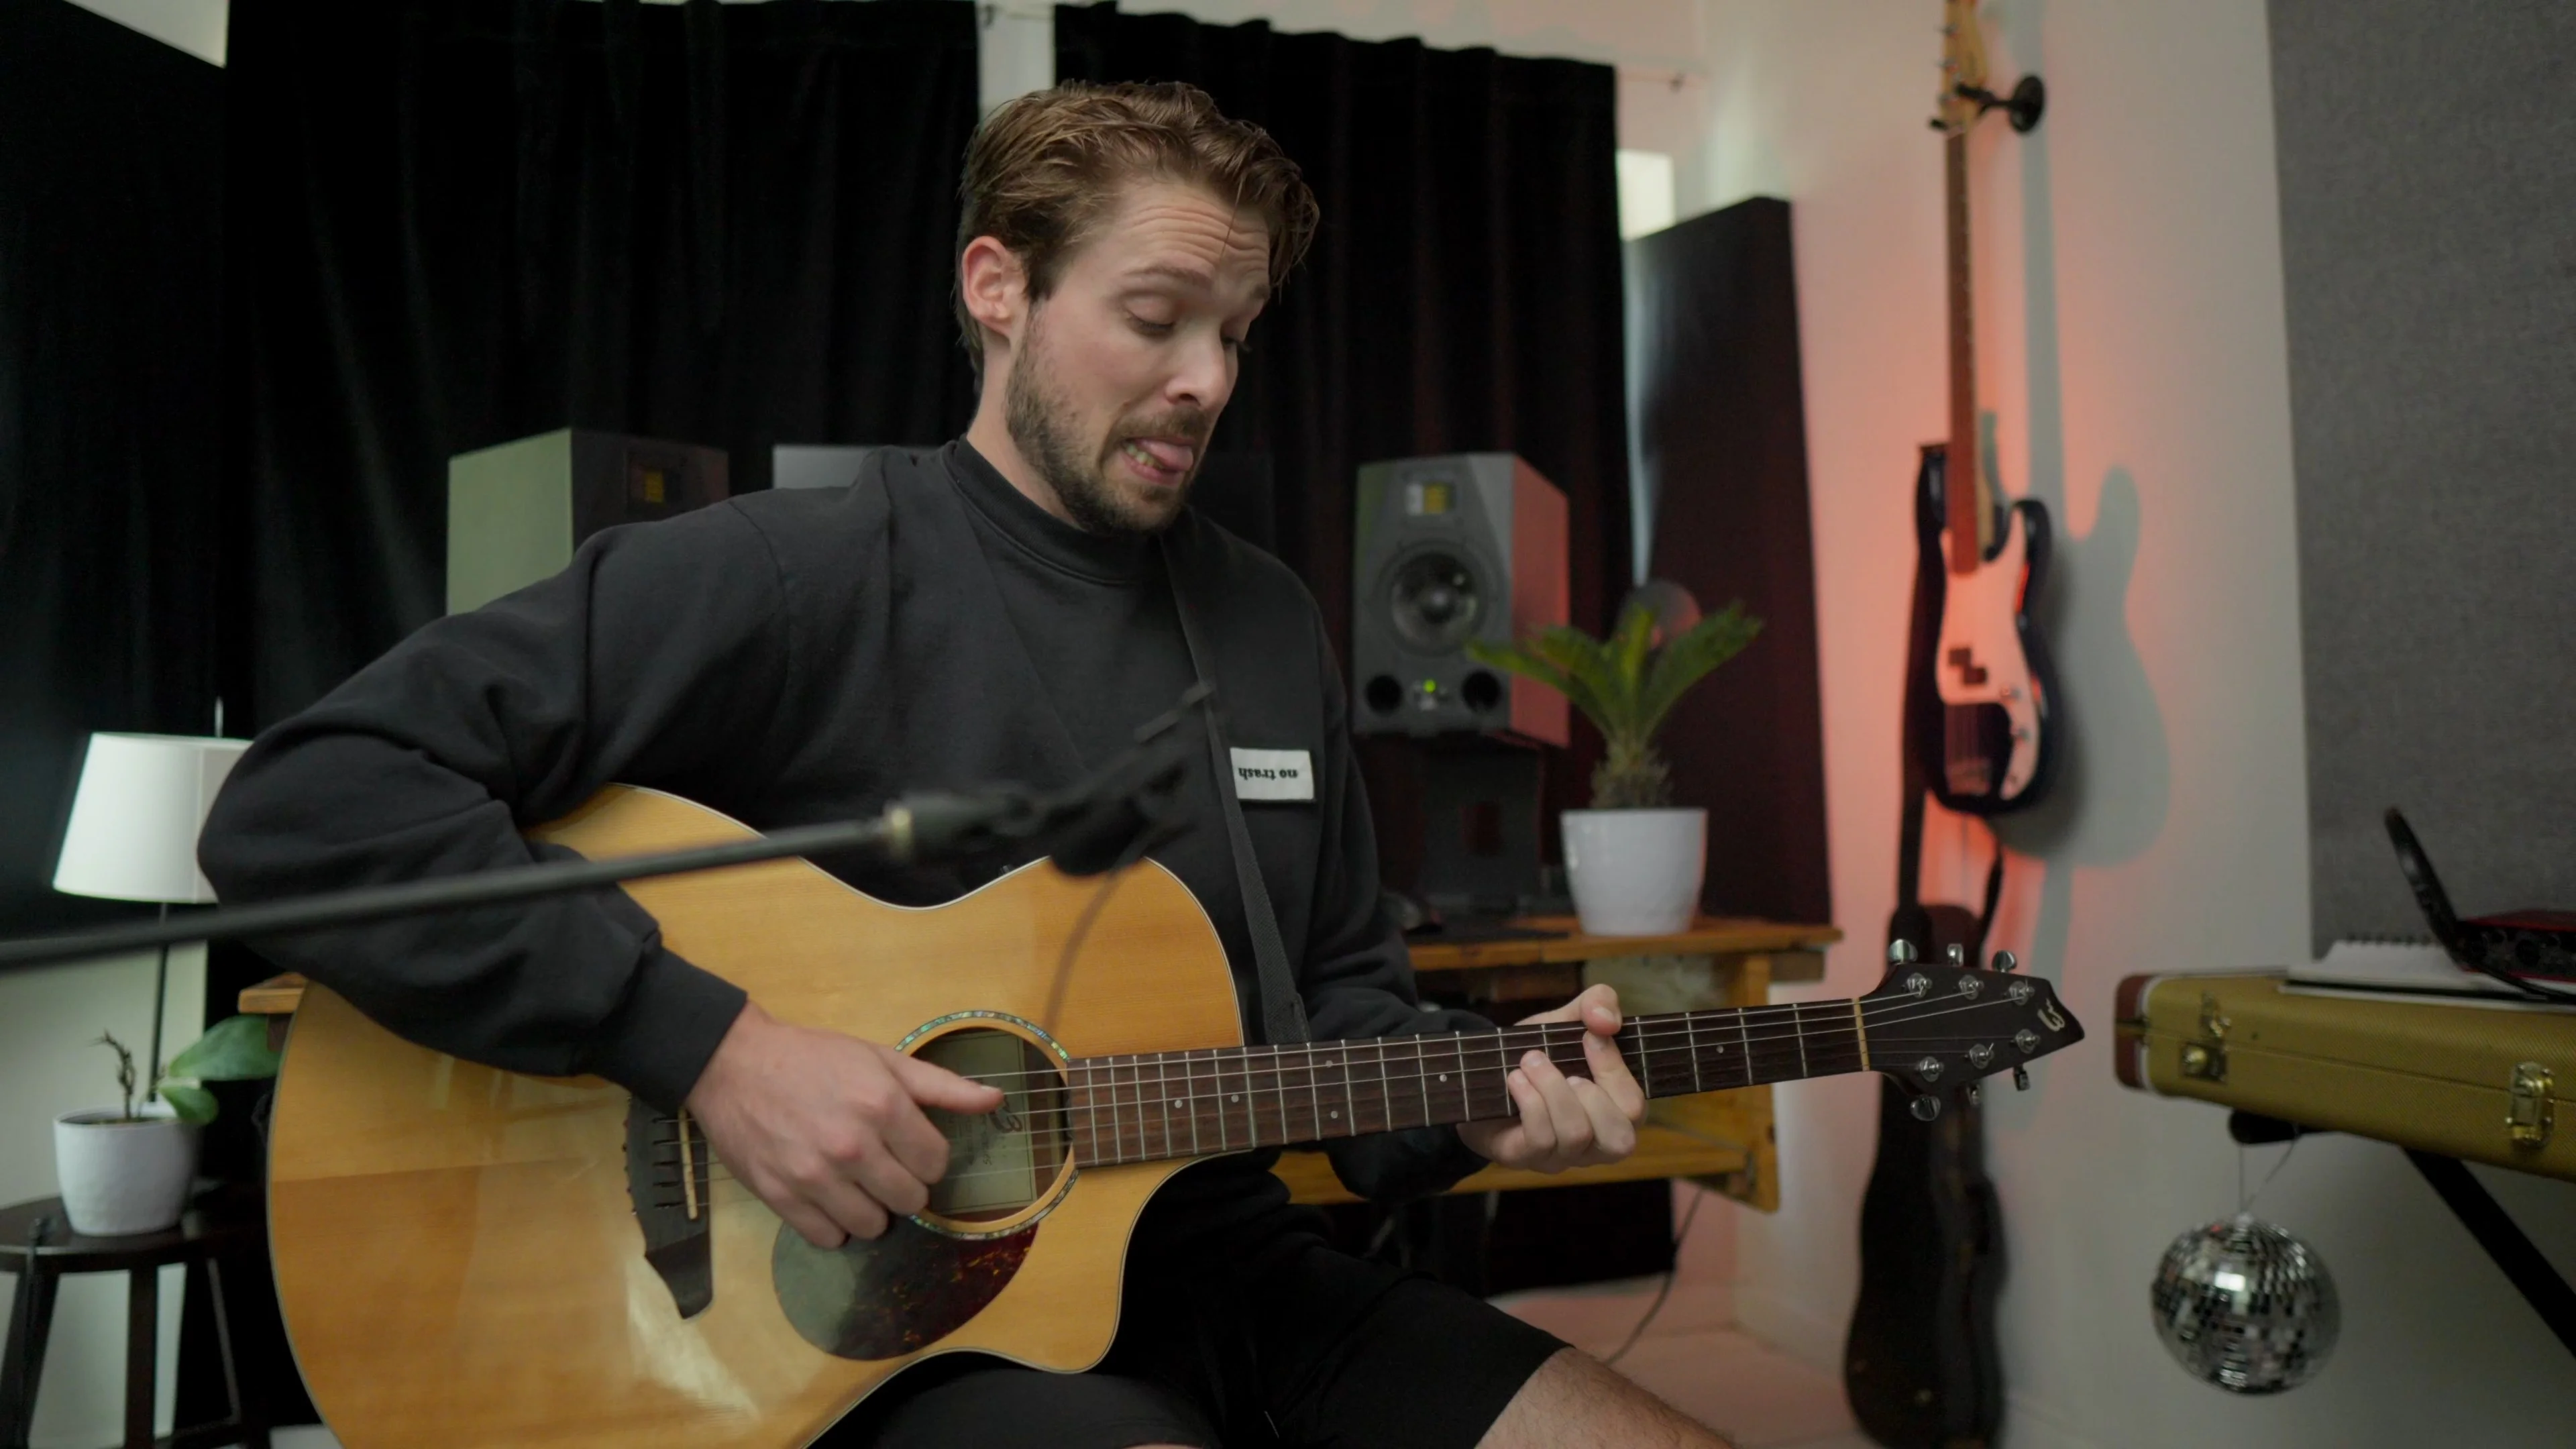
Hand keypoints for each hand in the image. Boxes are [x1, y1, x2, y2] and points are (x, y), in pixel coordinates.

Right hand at [684, 1000, 1002, 1248]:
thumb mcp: (881, 1059)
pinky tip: (827, 1196)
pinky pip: (829, 1237)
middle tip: (882, 1165)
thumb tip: (996, 1100)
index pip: (936, 1164)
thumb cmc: (814, 1058)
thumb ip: (941, 1086)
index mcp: (883, 1106)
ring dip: (871, 1208)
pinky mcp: (781, 1197)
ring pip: (873, 1226)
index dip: (928, 1158)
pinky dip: (833, 1224)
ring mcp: (814, 1176)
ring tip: (855, 1182)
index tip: (910, 1148)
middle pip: (910, 1200)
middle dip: (904, 1185)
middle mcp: (853, 1146)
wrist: (734, 1064)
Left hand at [1456, 984, 1643, 1172]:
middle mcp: (1595, 1143)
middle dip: (1593, 1096)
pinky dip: (1530, 1102)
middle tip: (1567, 1068)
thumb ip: (1596, 1005)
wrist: (1481, 1076)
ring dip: (1553, 1089)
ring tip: (1530, 1062)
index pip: (1634, 1107)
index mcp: (1615, 1111)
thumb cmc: (1539, 1054)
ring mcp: (1562, 1157)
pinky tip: (1515, 1080)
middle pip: (1620, 1139)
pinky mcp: (1528, 1159)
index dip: (1615, 1071)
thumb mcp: (1567, 1021)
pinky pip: (1540, 1139)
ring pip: (1576, 1135)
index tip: (1590, 1035)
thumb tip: (1605, 1018)